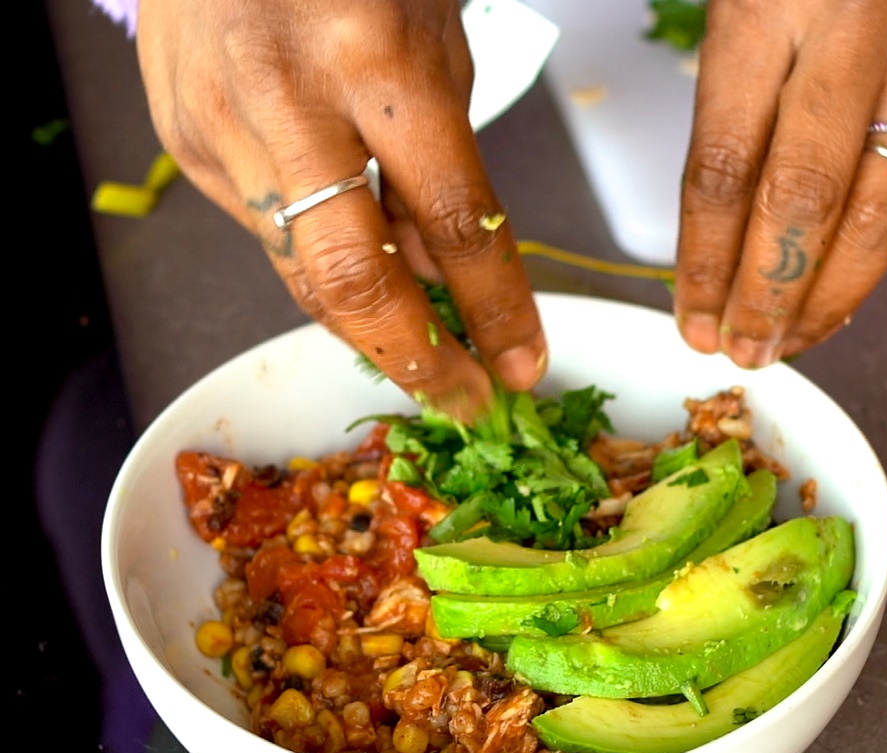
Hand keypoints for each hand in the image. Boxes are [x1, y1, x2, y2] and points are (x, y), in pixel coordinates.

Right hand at [136, 0, 546, 418]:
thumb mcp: (432, 34)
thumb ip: (442, 157)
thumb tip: (444, 271)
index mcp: (375, 60)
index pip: (454, 223)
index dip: (495, 311)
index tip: (522, 365)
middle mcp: (287, 101)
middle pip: (354, 281)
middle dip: (418, 360)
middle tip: (463, 400)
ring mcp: (219, 126)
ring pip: (301, 274)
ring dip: (369, 328)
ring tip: (423, 354)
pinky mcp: (182, 144)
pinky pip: (265, 235)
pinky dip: (320, 267)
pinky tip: (358, 273)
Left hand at [673, 0, 886, 367]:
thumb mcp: (744, 12)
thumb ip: (731, 117)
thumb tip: (716, 246)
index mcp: (769, 11)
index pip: (725, 168)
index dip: (706, 261)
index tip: (691, 318)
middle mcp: (858, 39)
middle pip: (805, 201)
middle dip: (768, 294)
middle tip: (742, 350)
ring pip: (880, 214)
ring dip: (829, 297)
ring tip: (788, 342)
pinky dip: (879, 256)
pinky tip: (844, 291)